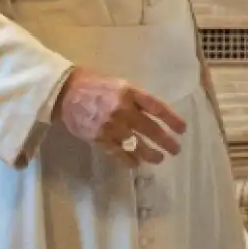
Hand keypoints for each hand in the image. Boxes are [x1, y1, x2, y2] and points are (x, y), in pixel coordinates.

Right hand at [53, 67, 186, 166]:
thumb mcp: (120, 84)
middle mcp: (123, 109)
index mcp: (130, 92)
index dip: (172, 119)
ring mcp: (111, 125)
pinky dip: (128, 160)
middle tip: (176, 149)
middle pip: (150, 128)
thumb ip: (136, 98)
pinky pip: (118, 153)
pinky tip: (136, 164)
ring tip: (159, 158)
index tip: (182, 129)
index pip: (157, 107)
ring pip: (136, 144)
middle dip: (166, 141)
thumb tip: (154, 113)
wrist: (65, 92)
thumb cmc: (96, 85)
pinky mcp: (99, 139)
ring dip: (150, 153)